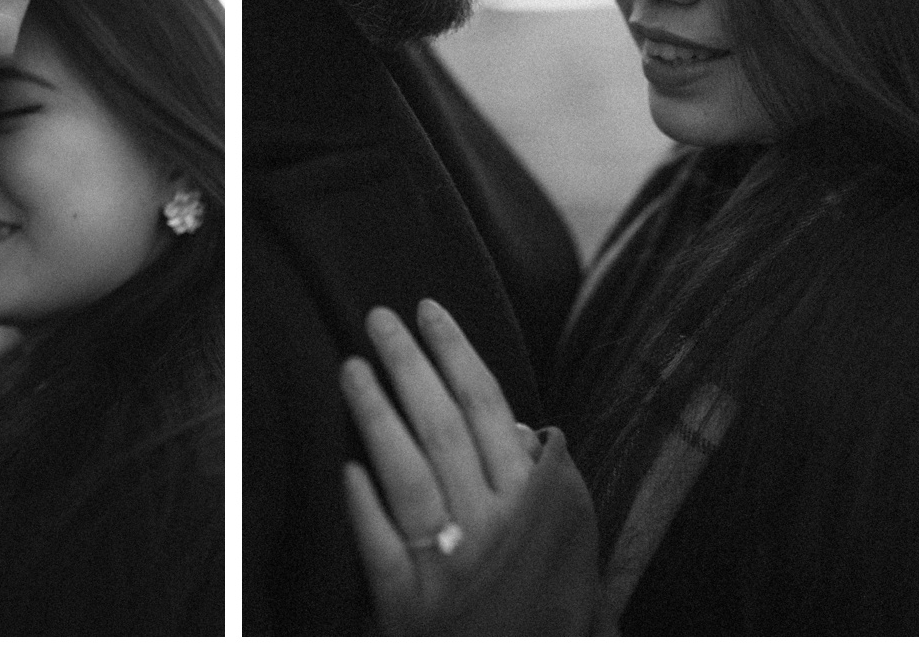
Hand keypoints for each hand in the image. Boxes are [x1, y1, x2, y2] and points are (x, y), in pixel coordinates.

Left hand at [340, 300, 594, 633]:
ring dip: (375, 415)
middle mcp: (492, 527)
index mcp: (534, 503)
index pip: (488, 407)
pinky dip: (363, 507)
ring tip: (351, 368)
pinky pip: (381, 546)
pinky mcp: (410, 607)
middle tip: (379, 319)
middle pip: (442, 428)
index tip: (428, 311)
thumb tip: (524, 427)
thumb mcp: (572, 540)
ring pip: (406, 474)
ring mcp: (449, 565)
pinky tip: (346, 468)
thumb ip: (550, 482)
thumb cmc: (550, 608)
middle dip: (409, 365)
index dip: (456, 354)